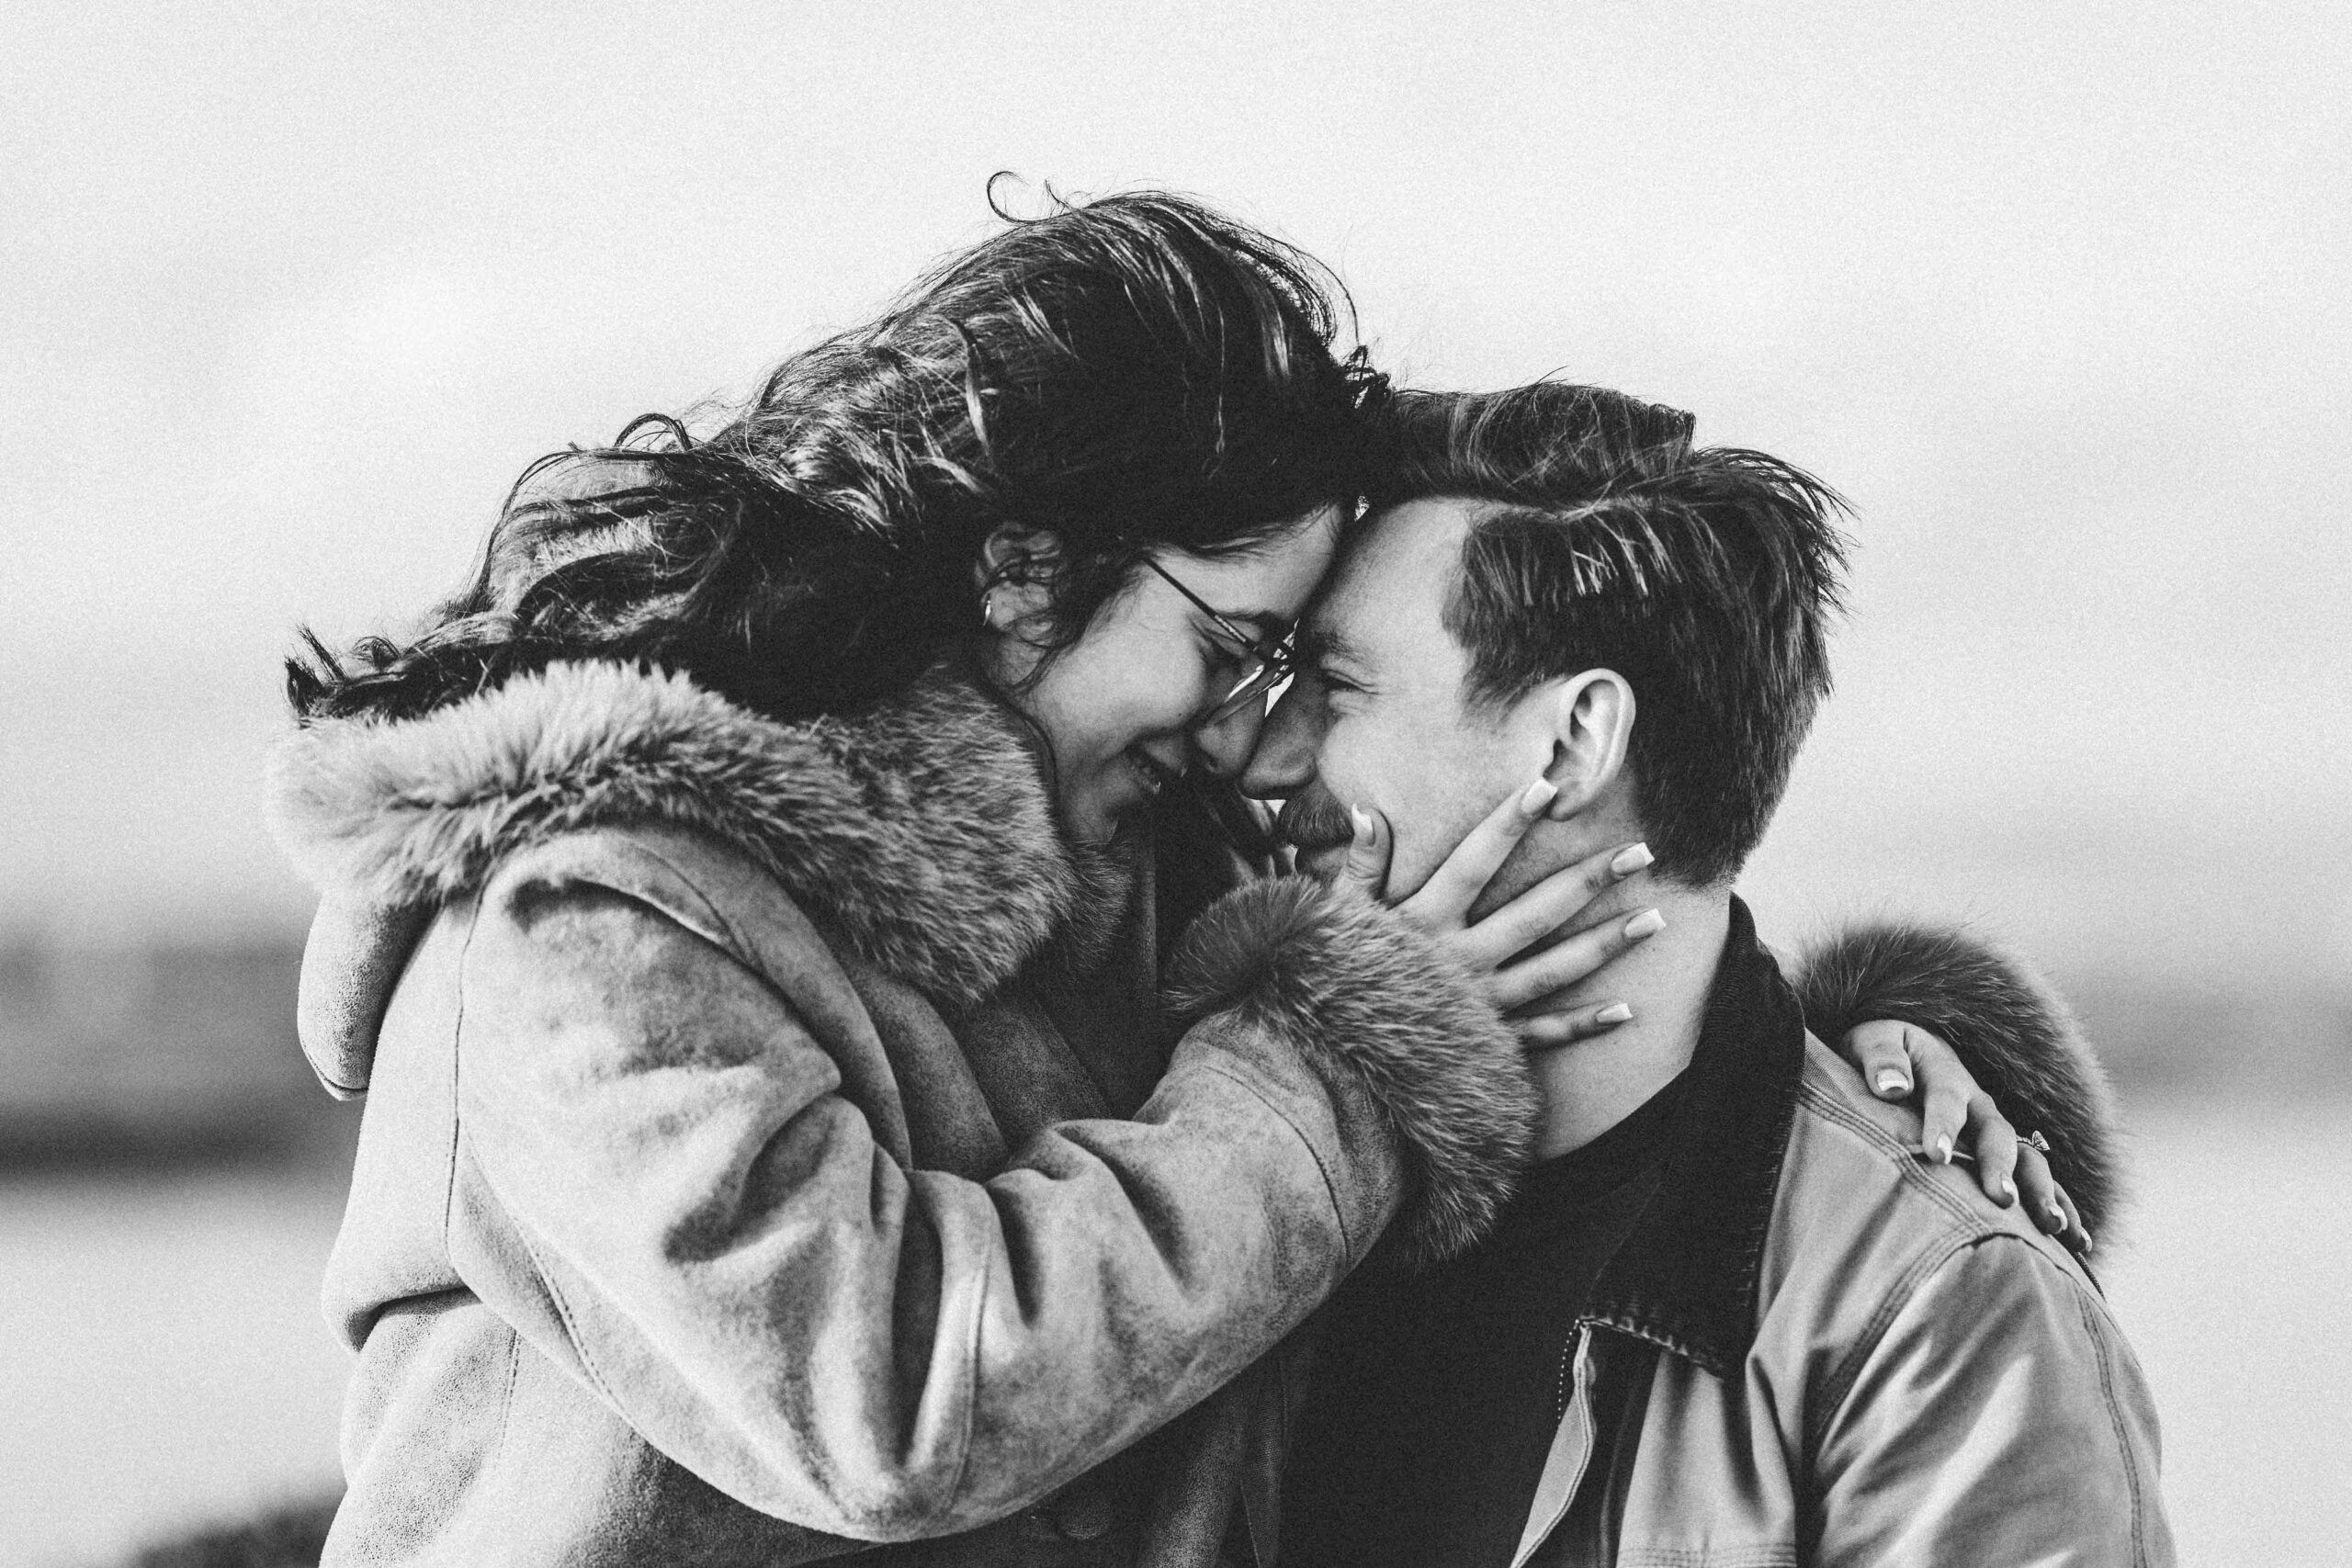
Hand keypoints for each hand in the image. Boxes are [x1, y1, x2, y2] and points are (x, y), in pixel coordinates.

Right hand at [1335, 776, 1658, 1042]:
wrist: (1328, 1059)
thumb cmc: (1329, 975)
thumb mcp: (1336, 916)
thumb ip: (1360, 864)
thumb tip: (1368, 810)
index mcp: (1423, 920)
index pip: (1474, 862)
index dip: (1509, 823)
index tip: (1549, 787)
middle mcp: (1459, 959)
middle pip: (1536, 912)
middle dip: (1590, 880)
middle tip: (1642, 852)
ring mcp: (1478, 1003)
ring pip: (1553, 970)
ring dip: (1606, 945)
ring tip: (1654, 918)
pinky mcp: (1486, 1042)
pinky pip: (1542, 1036)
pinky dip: (1583, 1026)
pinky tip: (1627, 1010)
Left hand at [1838, 1020, 2090, 1254]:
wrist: (1907, 1050)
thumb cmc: (1879, 1051)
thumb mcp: (1873, 1042)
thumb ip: (1882, 1060)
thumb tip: (1891, 1087)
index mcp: (1944, 1074)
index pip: (1945, 1098)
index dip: (1942, 1125)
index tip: (1936, 1155)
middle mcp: (1979, 1104)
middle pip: (1995, 1134)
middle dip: (1999, 1166)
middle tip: (2002, 1198)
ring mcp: (1996, 1129)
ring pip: (2028, 1158)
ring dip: (2042, 1191)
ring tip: (2052, 1226)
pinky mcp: (2006, 1152)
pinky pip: (2040, 1179)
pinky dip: (2062, 1206)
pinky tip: (2079, 1243)